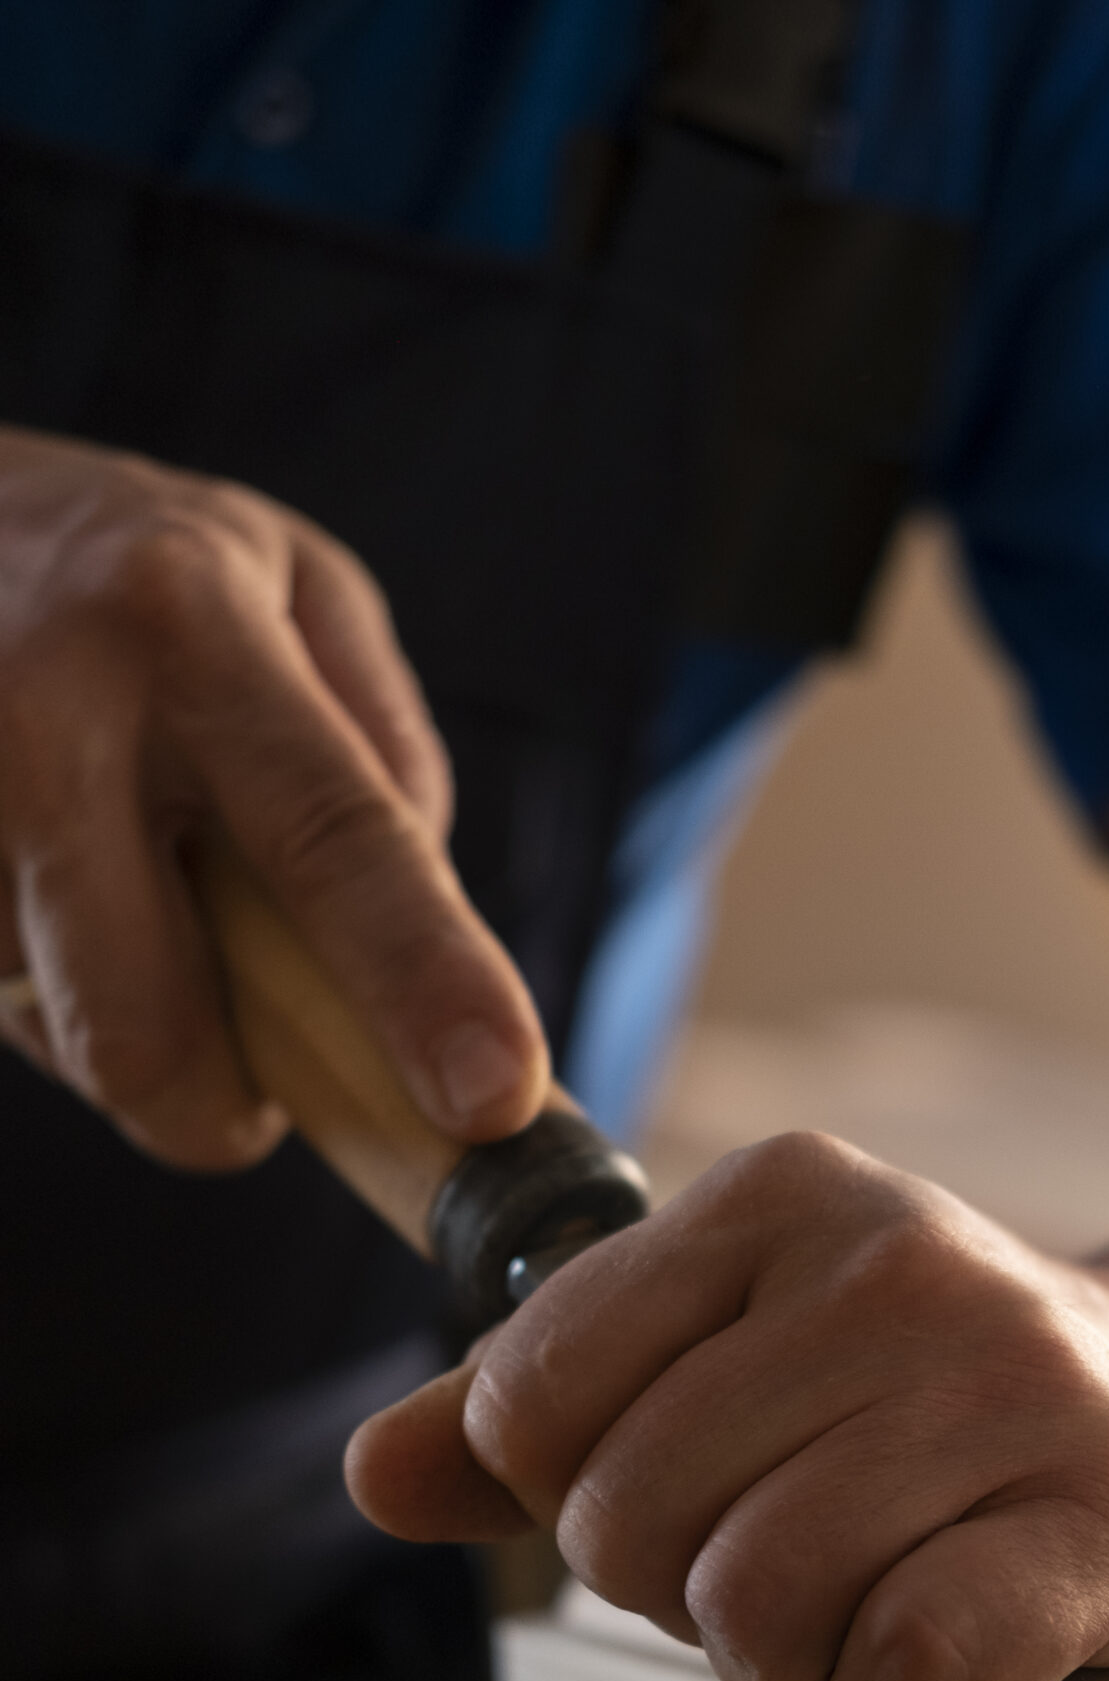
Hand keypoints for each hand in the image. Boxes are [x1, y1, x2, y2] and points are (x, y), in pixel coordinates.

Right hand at [0, 425, 547, 1166]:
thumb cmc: (133, 572)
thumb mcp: (294, 585)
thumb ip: (382, 757)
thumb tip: (423, 953)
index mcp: (186, 624)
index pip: (333, 836)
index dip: (420, 977)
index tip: (492, 1097)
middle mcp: (44, 714)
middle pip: (146, 1026)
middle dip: (220, 1108)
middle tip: (250, 1089)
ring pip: (61, 1043)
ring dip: (120, 1028)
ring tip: (113, 892)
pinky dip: (47, 996)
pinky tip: (43, 886)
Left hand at [347, 1133, 1108, 1680]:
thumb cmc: (928, 1409)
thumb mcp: (732, 1358)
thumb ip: (544, 1408)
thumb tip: (375, 1473)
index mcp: (775, 1193)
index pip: (530, 1400)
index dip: (584, 1504)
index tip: (699, 1503)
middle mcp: (894, 1262)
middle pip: (632, 1524)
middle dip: (691, 1606)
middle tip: (805, 1587)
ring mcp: (1013, 1388)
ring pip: (757, 1610)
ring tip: (877, 1637)